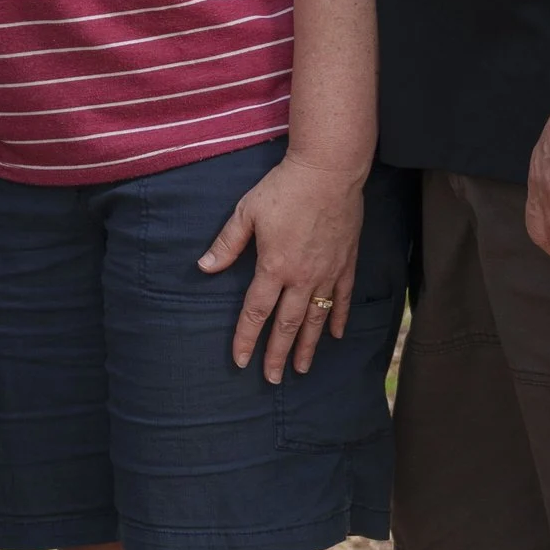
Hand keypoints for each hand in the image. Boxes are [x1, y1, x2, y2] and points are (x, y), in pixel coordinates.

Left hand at [198, 152, 364, 380]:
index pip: (256, 312)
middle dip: (278, 354)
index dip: (246, 338)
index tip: (240, 360)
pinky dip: (337, 319)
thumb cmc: (284, 188)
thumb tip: (204, 267)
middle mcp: (301, 277)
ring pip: (315, 319)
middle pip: (287, 325)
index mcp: (273, 266)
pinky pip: (341, 299)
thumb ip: (226, 244)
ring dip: (307, 346)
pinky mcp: (346, 263)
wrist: (329, 171)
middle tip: (272, 378)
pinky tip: (334, 336)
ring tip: (301, 368)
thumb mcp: (246, 212)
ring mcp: (326, 273)